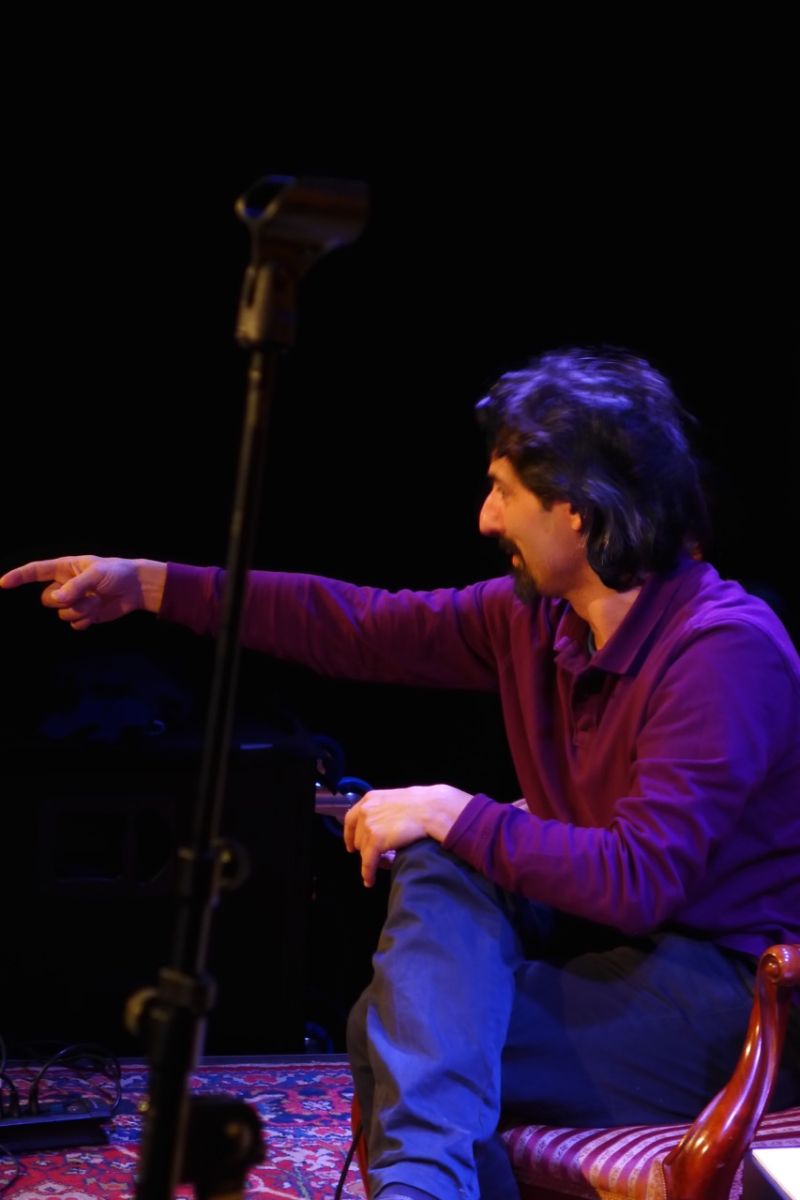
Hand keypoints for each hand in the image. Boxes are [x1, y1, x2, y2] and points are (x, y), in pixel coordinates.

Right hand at [0, 555, 166, 629]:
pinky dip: (85, 621)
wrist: (136, 588)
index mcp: (65, 568)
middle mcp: (65, 585)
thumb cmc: (117, 573)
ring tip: (97, 601)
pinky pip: (74, 625)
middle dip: (64, 601)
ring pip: (61, 614)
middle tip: (87, 595)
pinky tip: (97, 613)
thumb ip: (76, 586)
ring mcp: (74, 601)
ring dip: (79, 611)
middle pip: (47, 599)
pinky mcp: (84, 615)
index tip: (3, 583)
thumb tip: (57, 600)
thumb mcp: (97, 574)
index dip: (18, 576)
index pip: (36, 571)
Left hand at [343, 783, 472, 886]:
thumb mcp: (395, 800)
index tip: (351, 846)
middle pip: (357, 838)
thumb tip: (380, 824)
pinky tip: (370, 881)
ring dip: (370, 860)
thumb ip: (383, 810)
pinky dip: (368, 874)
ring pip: (363, 852)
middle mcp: (365, 811)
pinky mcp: (375, 841)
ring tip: (381, 865)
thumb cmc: (421, 804)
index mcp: (370, 799)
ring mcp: (369, 826)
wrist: (432, 809)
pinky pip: (367, 863)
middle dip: (365, 848)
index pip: (350, 819)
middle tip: (376, 856)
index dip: (350, 835)